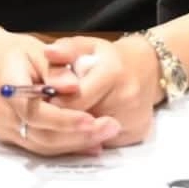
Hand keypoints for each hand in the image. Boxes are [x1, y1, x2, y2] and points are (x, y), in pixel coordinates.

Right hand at [0, 27, 122, 156]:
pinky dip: (65, 146)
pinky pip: (40, 147)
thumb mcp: (36, 50)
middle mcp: (2, 114)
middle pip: (42, 135)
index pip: (36, 111)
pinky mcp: (10, 138)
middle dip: (79, 136)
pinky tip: (89, 143)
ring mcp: (4, 129)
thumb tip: (73, 87)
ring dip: (76, 144)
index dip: (65, 119)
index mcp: (6, 86)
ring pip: (43, 146)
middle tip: (110, 128)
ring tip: (105, 135)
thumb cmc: (13, 52)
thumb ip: (55, 69)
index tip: (92, 119)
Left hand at [43, 35, 160, 147]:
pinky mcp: (137, 133)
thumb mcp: (87, 45)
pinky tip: (85, 124)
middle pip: (85, 119)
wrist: (146, 68)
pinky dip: (92, 136)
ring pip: (94, 134)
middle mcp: (127, 97)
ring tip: (65, 118)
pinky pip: (106, 141)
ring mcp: (134, 118)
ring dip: (77, 129)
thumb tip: (48, 52)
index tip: (42, 102)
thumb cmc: (108, 57)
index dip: (56, 102)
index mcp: (113, 72)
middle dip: (64, 118)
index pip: (77, 99)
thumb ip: (66, 49)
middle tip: (49, 113)